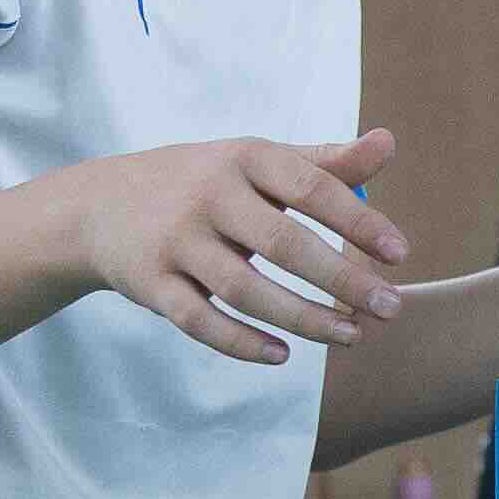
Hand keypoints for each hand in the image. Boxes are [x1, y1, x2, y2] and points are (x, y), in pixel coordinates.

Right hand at [73, 131, 413, 366]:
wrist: (98, 207)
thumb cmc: (202, 183)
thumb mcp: (257, 162)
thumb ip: (324, 161)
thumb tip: (389, 142)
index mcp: (244, 157)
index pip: (311, 187)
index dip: (359, 221)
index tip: (400, 254)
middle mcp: (208, 195)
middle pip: (284, 243)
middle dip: (343, 279)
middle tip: (391, 308)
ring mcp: (175, 241)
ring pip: (245, 289)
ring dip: (303, 318)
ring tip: (351, 335)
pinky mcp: (150, 283)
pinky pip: (200, 320)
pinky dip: (241, 342)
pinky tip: (284, 356)